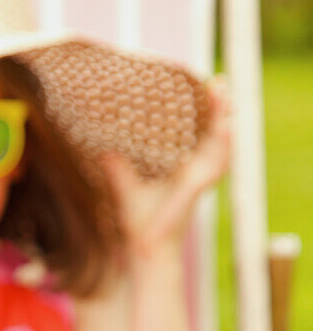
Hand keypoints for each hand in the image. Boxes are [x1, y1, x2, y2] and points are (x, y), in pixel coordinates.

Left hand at [100, 74, 231, 261]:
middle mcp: (196, 173)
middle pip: (215, 134)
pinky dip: (221, 146)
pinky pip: (215, 165)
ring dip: (223, 119)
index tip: (204, 88)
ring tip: (224, 94)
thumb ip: (118, 169)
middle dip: (220, 109)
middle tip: (219, 82)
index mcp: (184, 171)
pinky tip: (226, 128)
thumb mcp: (126, 188)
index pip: (199, 135)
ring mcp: (199, 181)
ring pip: (220, 145)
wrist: (145, 248)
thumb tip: (103, 151)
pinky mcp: (197, 190)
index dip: (205, 113)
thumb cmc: (140, 223)